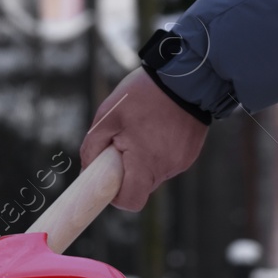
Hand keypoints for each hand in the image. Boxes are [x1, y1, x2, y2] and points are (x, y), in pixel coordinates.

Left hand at [79, 69, 207, 211]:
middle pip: (141, 187)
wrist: (185, 75)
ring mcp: (182, 161)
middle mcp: (168, 167)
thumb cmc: (142, 95)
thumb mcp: (106, 116)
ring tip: (140, 132)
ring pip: (153, 175)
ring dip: (142, 162)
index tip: (108, 180)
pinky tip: (156, 129)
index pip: (131, 201)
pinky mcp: (190, 153)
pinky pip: (167, 163)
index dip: (116, 197)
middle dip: (127, 174)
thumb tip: (87, 170)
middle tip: (120, 146)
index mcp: (146, 162)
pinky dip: (157, 153)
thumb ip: (92, 147)